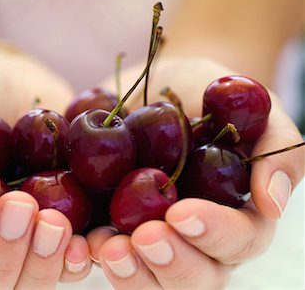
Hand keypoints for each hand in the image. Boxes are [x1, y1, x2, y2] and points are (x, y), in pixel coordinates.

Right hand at [0, 49, 92, 287]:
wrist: (10, 81)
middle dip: (2, 248)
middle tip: (19, 202)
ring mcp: (24, 245)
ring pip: (28, 284)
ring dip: (40, 260)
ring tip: (53, 220)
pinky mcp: (60, 233)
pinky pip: (69, 267)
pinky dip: (74, 260)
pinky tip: (80, 240)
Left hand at [87, 58, 303, 288]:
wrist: (153, 86)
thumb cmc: (206, 92)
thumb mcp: (249, 104)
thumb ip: (275, 146)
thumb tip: (274, 201)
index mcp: (235, 214)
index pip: (238, 240)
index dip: (214, 233)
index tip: (182, 212)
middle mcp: (196, 237)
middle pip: (194, 276)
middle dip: (170, 262)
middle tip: (145, 237)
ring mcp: (153, 236)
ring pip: (149, 278)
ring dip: (130, 271)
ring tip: (108, 247)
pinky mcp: (115, 226)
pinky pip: (105, 255)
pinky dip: (91, 256)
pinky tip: (82, 242)